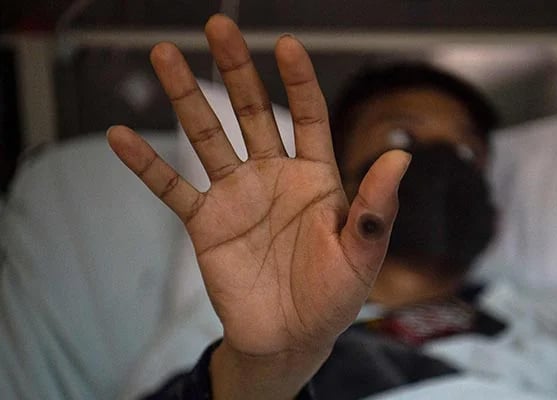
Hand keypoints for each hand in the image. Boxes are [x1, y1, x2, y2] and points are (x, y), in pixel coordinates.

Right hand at [108, 14, 409, 398]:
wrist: (291, 338)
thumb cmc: (333, 297)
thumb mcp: (362, 254)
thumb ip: (375, 208)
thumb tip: (401, 157)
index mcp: (315, 178)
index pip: (307, 116)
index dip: (298, 81)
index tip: (286, 44)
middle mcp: (273, 176)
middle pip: (251, 112)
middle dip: (236, 69)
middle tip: (217, 27)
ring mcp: (237, 196)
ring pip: (207, 137)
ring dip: (186, 98)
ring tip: (164, 56)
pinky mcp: (206, 224)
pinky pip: (172, 188)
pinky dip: (147, 165)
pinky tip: (121, 137)